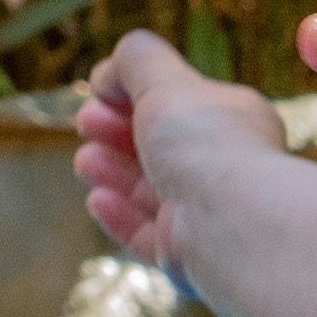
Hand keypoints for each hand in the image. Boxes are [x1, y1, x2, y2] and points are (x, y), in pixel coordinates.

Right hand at [75, 30, 281, 266]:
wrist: (228, 224)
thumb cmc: (206, 147)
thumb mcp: (166, 82)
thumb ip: (138, 60)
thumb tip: (110, 71)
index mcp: (233, 123)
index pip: (181, 105)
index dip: (136, 94)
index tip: (100, 89)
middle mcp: (225, 169)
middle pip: (163, 148)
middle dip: (119, 132)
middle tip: (86, 122)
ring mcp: (206, 215)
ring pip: (152, 192)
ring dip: (114, 172)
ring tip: (84, 160)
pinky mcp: (186, 256)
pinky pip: (147, 234)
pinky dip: (120, 215)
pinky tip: (97, 199)